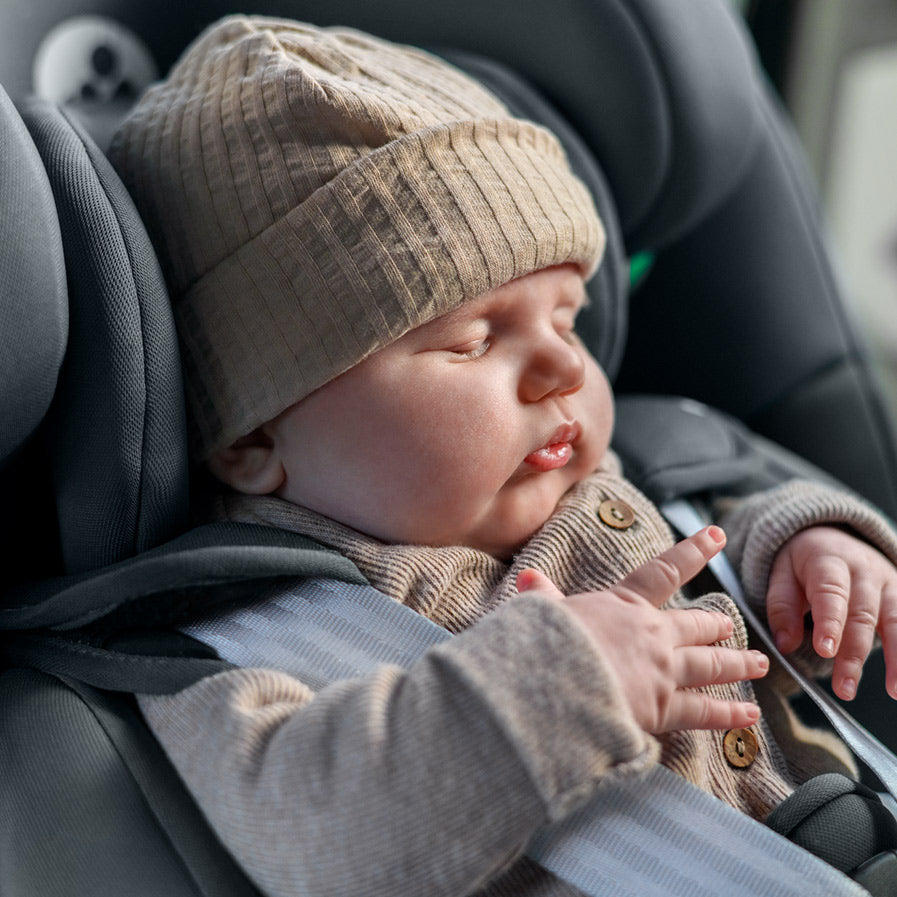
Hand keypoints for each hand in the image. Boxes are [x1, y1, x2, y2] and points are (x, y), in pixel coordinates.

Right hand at [517, 526, 768, 734]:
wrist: (554, 682)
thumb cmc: (544, 641)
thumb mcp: (542, 612)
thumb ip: (542, 596)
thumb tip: (528, 578)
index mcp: (623, 604)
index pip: (665, 571)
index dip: (693, 551)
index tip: (716, 536)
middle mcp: (653, 633)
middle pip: (696, 625)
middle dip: (716, 624)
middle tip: (731, 624)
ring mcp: (663, 670)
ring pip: (710, 665)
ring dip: (736, 663)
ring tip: (760, 663)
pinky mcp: (664, 708)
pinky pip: (704, 711)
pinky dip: (729, 714)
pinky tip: (750, 715)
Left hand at [768, 526, 896, 700]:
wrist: (832, 536)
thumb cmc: (803, 563)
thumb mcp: (781, 574)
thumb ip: (782, 607)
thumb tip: (785, 645)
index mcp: (828, 560)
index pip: (830, 592)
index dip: (829, 622)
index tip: (824, 651)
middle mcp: (864, 569)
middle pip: (861, 614)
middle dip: (853, 653)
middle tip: (844, 687)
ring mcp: (888, 582)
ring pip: (895, 621)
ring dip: (896, 658)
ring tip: (894, 691)